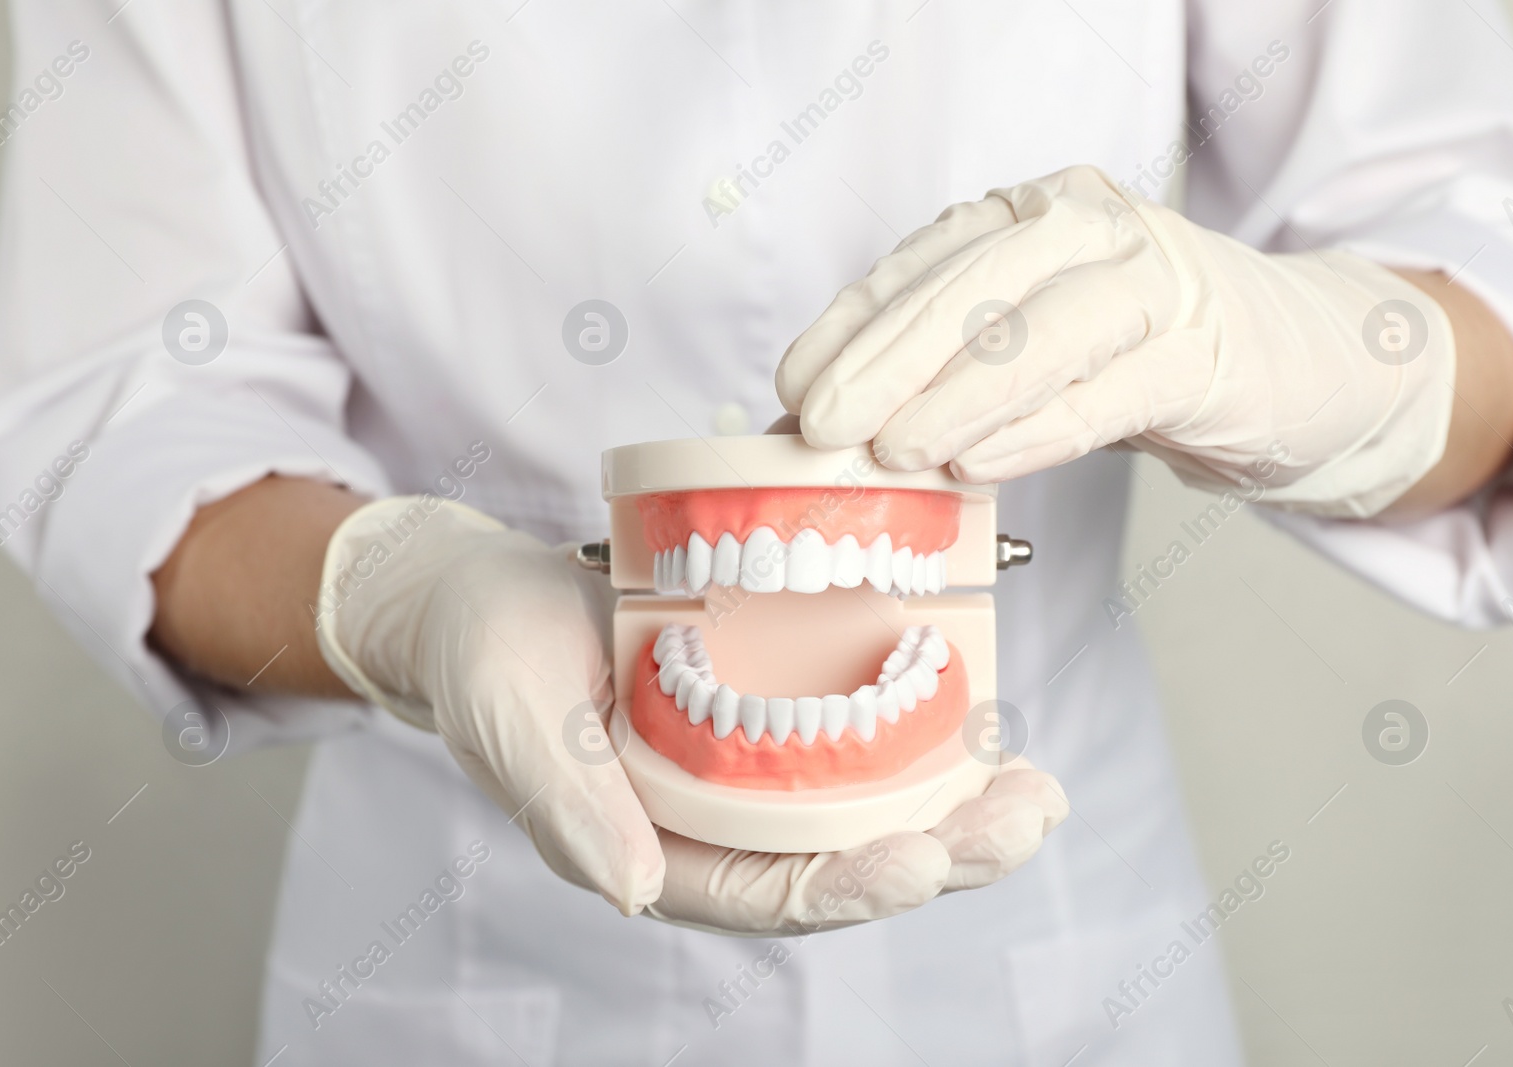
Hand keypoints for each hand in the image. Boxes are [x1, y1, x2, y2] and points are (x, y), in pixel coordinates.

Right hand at [316, 496, 1066, 930]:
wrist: (478, 597)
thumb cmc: (482, 655)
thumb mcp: (510, 718)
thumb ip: (566, 805)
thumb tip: (633, 892)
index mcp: (652, 849)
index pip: (768, 894)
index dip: (850, 888)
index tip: (924, 859)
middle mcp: (713, 824)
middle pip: (842, 861)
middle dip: (943, 851)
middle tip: (1026, 816)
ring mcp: (744, 771)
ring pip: (865, 807)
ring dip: (954, 801)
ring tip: (1034, 787)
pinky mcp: (764, 711)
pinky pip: (851, 737)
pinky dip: (919, 731)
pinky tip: (981, 713)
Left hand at [777, 165, 1455, 517]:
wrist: (1299, 364)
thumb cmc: (1140, 357)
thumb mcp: (1029, 353)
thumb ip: (939, 379)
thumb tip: (816, 433)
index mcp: (1032, 214)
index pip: (922, 262)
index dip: (851, 325)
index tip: (793, 388)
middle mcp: (1090, 226)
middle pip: (971, 288)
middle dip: (885, 362)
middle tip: (824, 427)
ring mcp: (1156, 281)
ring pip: (1039, 331)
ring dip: (955, 397)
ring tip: (894, 453)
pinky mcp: (1209, 352)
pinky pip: (1111, 391)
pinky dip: (1039, 431)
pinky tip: (980, 464)